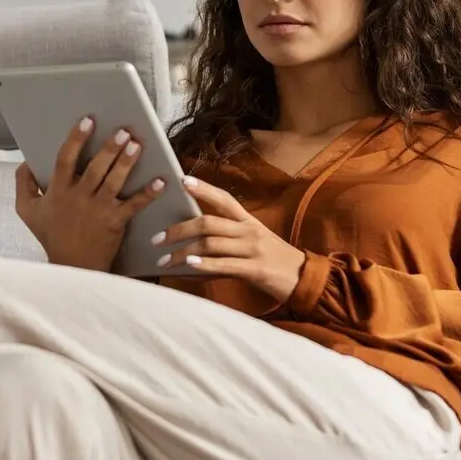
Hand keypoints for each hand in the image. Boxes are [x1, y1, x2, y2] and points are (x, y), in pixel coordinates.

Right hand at [15, 116, 166, 272]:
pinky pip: (133, 205)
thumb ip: (23, 184)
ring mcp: (98, 210)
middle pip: (95, 168)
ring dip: (127, 163)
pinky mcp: (115, 222)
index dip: (76, 138)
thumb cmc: (51, 236)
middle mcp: (78, 197)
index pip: (65, 159)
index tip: (88, 121)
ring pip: (114, 181)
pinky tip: (160, 181)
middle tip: (123, 131)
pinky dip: (148, 194)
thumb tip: (25, 162)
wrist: (71, 266)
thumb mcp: (27, 211)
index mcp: (58, 190)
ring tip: (137, 145)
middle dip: (109, 148)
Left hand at [153, 175, 305, 301]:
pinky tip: (189, 266)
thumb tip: (194, 246)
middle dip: (178, 229)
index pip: (224, 199)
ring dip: (183, 252)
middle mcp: (250, 231)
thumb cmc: (275, 261)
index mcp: (248, 221)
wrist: (304, 278)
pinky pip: (225, 264)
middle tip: (156, 238)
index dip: (204, 189)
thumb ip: (228, 240)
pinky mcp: (256, 269)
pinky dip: (205, 264)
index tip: (182, 181)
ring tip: (164, 260)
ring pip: (211, 244)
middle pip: (208, 222)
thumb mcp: (254, 243)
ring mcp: (253, 249)